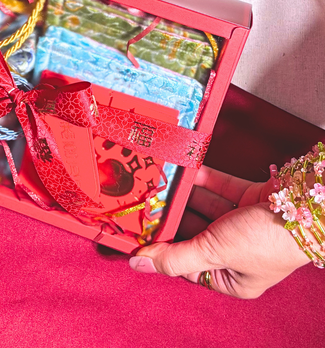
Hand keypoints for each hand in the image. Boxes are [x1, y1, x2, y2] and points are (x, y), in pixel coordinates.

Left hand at [129, 166, 310, 297]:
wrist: (306, 206)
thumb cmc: (266, 241)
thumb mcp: (213, 252)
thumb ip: (174, 257)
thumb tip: (139, 264)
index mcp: (231, 278)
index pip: (186, 264)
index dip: (163, 248)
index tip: (139, 231)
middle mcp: (237, 252)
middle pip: (194, 232)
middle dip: (174, 216)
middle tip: (148, 201)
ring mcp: (244, 224)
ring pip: (205, 207)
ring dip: (186, 194)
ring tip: (161, 181)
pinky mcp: (250, 197)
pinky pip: (219, 187)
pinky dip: (203, 179)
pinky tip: (185, 169)